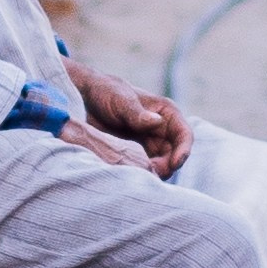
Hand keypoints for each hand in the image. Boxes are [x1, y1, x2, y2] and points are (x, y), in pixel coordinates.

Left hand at [61, 60, 192, 179]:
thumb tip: (157, 122)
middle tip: (150, 173)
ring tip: (138, 175)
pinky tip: (129, 174)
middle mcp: (161, 130)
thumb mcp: (120, 99)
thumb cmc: (105, 92)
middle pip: (174, 155)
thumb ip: (136, 113)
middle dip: (167, 167)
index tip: (174, 164)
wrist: (83, 99)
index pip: (184, 135)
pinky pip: (144, 167)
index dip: (183, 151)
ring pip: (161, 164)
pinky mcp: (135, 153)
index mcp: (165, 113)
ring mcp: (149, 143)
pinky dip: (140, 173)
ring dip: (153, 172)